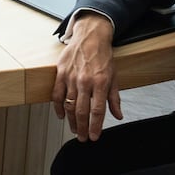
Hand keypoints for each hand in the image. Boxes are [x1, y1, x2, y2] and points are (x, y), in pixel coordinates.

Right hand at [50, 13, 120, 141]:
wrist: (90, 36)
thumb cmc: (103, 56)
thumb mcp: (114, 76)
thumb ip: (114, 98)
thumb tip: (118, 115)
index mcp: (100, 82)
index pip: (97, 111)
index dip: (95, 126)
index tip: (94, 137)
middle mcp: (85, 81)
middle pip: (82, 111)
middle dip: (81, 128)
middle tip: (82, 138)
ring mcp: (71, 77)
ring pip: (69, 105)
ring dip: (71, 120)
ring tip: (74, 129)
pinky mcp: (60, 73)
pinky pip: (56, 95)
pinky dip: (58, 107)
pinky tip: (61, 115)